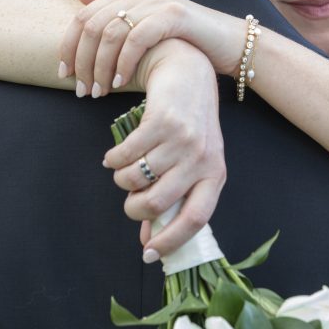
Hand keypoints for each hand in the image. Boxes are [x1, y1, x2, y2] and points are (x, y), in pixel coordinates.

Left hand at [61, 0, 245, 96]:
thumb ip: (116, 11)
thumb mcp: (146, 27)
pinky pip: (136, 39)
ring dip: (100, 67)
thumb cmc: (185, 40)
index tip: (64, 74)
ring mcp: (155, 2)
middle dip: (82, 61)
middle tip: (82, 91)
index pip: (83, 16)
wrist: (229, 42)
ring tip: (99, 92)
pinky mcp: (173, 15)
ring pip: (110, 34)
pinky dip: (124, 63)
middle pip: (91, 26)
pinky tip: (121, 83)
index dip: (68, 46)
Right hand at [104, 38, 225, 260]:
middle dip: (134, 209)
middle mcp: (202, 159)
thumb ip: (172, 198)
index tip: (148, 255)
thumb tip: (148, 242)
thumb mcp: (191, 162)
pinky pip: (126, 154)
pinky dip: (114, 159)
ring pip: (137, 179)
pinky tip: (115, 156)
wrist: (188, 73)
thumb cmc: (189, 124)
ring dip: (121, 180)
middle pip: (158, 203)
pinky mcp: (162, 122)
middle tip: (129, 200)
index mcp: (214, 175)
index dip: (171, 241)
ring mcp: (183, 140)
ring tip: (122, 171)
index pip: (196, 220)